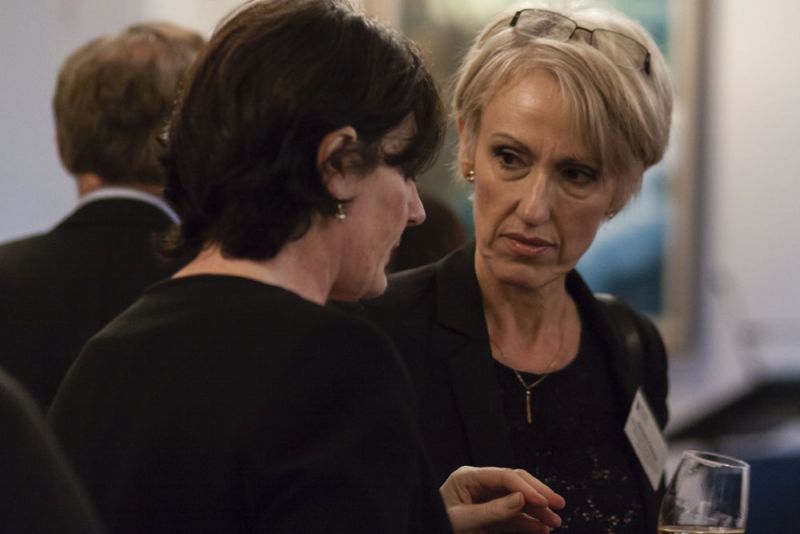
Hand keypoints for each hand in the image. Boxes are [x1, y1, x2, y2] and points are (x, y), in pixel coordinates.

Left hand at [439, 466, 564, 532]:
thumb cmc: (437, 524)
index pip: (504, 476)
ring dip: (537, 511)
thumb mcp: (462, 521)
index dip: (527, 487)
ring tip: (554, 523)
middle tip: (558, 505)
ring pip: (517, 500)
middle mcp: (479, 484)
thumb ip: (492, 511)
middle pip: (515, 483)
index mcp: (468, 478)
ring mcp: (484, 499)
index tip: (544, 501)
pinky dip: (527, 522)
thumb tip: (522, 499)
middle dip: (538, 494)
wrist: (424, 531)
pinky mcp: (488, 514)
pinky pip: (512, 515)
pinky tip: (541, 528)